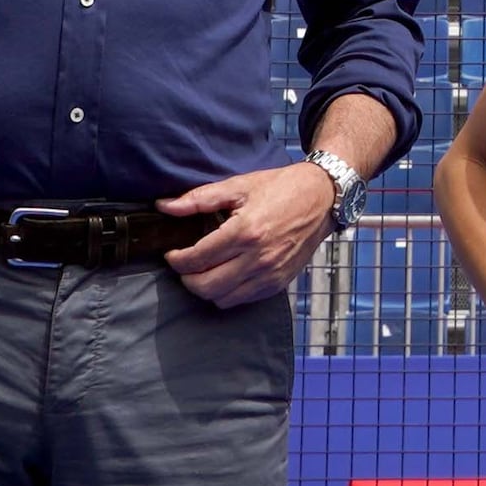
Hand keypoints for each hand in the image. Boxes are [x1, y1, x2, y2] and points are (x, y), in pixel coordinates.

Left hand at [163, 158, 344, 306]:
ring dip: (206, 289)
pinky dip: (228, 293)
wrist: (322, 198)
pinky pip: (243, 300)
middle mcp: (258, 258)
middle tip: (184, 265)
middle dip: (187, 278)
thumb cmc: (280, 188)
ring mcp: (270, 274)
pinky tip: (226, 275)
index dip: (176, 259)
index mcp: (245, 232)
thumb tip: (164, 206)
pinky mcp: (279, 283)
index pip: (197, 259)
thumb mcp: (238, 185)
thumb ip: (198, 198)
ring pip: (223, 299)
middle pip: (206, 287)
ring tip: (203, 271)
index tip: (172, 253)